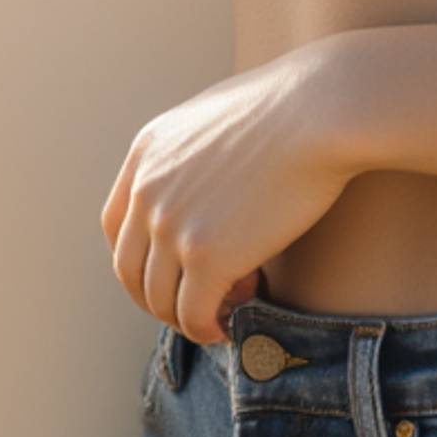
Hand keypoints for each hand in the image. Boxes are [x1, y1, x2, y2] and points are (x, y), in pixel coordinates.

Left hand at [99, 40, 354, 346]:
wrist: (321, 110)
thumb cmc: (289, 108)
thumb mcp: (216, 119)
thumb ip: (192, 155)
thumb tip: (202, 194)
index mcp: (147, 153)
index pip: (115, 227)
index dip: (139, 260)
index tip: (169, 273)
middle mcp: (147, 190)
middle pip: (130, 270)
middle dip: (160, 296)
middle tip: (200, 301)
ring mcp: (172, 225)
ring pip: (160, 300)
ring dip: (189, 315)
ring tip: (230, 305)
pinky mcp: (206, 257)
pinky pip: (194, 316)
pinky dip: (209, 329)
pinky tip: (231, 324)